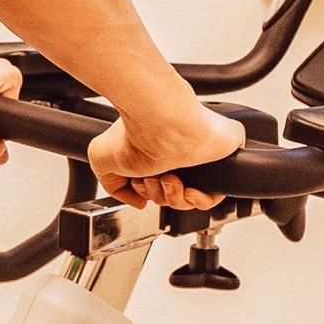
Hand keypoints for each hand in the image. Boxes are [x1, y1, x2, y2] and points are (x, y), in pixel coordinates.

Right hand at [88, 104, 245, 210]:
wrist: (161, 122)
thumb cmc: (136, 130)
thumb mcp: (102, 158)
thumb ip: (113, 184)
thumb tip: (136, 201)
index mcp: (156, 152)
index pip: (157, 186)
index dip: (148, 194)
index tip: (141, 186)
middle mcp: (178, 154)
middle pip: (173, 196)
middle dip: (160, 196)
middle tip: (153, 180)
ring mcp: (200, 158)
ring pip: (192, 199)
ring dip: (175, 198)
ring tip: (169, 179)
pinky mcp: (222, 160)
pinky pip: (215, 195)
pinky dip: (199, 200)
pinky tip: (188, 190)